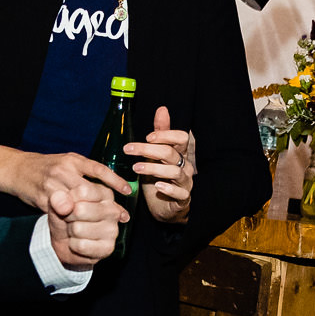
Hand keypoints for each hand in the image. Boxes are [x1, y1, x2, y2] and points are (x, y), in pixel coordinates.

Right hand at [0, 145, 133, 215]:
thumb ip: (85, 172)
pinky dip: (75, 220)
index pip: (97, 169)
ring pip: (76, 203)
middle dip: (105, 203)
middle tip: (120, 215)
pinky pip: (63, 213)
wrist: (17, 170)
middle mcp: (62, 171)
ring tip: (107, 224)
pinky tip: (85, 227)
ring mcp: (51, 186)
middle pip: (88, 189)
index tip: (128, 192)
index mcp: (71, 160)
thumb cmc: (47, 167)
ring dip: (92, 215)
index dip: (114, 181)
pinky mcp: (43, 200)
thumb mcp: (67, 162)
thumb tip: (109, 186)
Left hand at [46, 178, 121, 269]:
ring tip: (75, 232)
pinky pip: (81, 246)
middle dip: (68, 217)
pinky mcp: (108, 248)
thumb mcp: (57, 204)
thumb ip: (58, 199)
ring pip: (78, 229)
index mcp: (104, 193)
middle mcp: (112, 210)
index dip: (68, 200)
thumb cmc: (65, 218)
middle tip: (71, 220)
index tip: (69, 205)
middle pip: (80, 210)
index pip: (83, 191)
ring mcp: (112, 230)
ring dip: (70, 232)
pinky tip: (79, 243)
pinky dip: (73, 246)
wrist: (65, 242)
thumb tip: (65, 206)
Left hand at [124, 107, 196, 224]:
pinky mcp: (183, 198)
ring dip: (154, 168)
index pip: (181, 138)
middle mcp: (185, 166)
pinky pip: (180, 193)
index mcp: (179, 153)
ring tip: (136, 168)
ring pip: (175, 172)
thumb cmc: (160, 177)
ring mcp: (185, 182)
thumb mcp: (157, 154)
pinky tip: (157, 187)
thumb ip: (160, 133)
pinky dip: (169, 189)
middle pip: (171, 153)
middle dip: (148, 150)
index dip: (166, 135)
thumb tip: (162, 109)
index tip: (147, 137)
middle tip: (128, 149)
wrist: (165, 206)